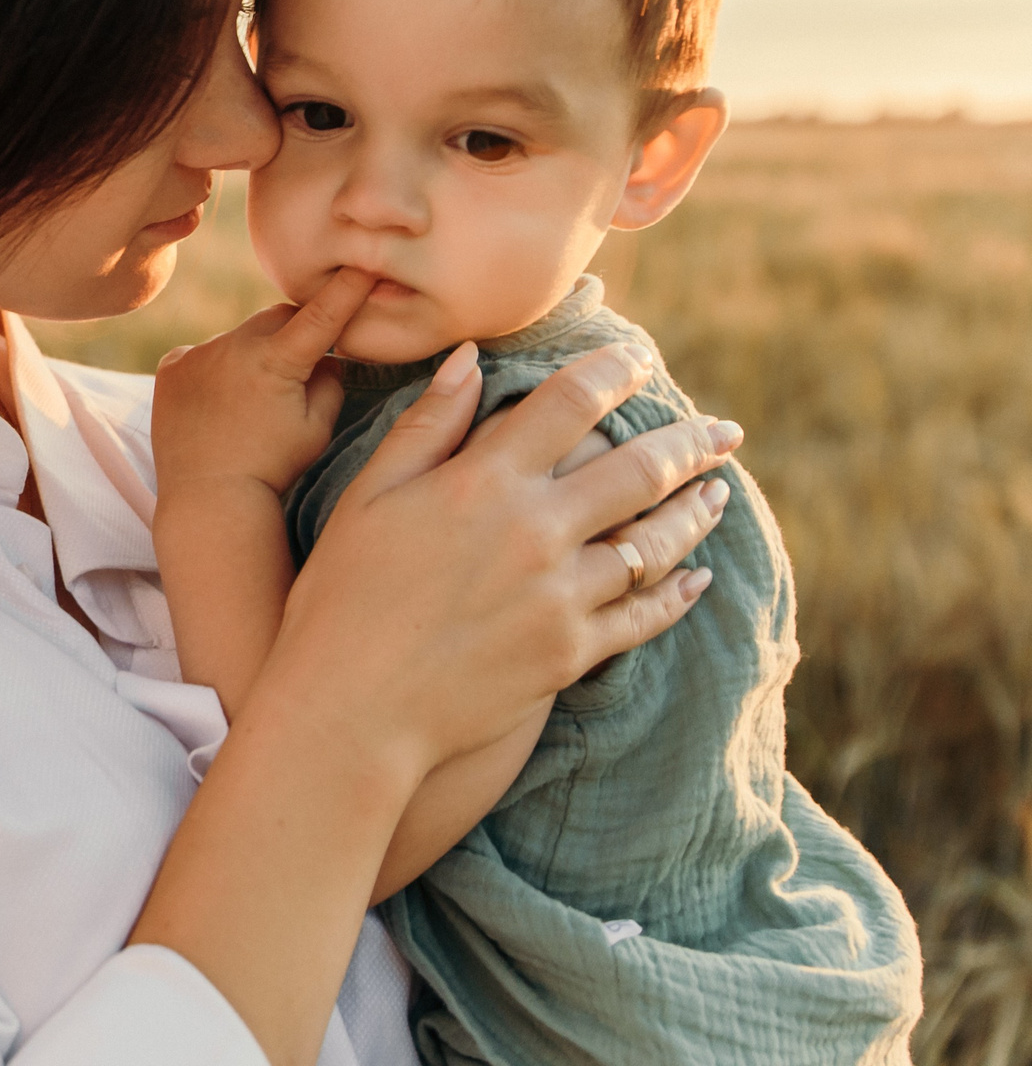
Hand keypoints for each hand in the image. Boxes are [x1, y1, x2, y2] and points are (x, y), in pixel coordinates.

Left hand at [152, 266, 377, 497]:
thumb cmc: (272, 470)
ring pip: (238, 338)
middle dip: (293, 331)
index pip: (321, 314)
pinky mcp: (171, 367)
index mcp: (277, 361)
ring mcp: (197, 353)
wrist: (207, 499)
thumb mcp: (316, 430)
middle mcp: (233, 346)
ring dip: (251, 355)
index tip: (364, 264)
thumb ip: (330, 384)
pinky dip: (215, 369)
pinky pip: (202, 354)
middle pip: (276, 318)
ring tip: (249, 404)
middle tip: (301, 361)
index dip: (346, 288)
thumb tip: (329, 358)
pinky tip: (218, 404)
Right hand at [258, 337, 739, 787]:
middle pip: (639, 469)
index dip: (614, 372)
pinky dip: (678, 594)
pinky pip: (644, 616)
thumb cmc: (342, 595)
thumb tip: (470, 358)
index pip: (570, 403)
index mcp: (482, 481)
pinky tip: (695, 578)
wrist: (350, 707)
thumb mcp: (367, 496)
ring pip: (655, 542)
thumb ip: (426, 425)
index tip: (641, 360)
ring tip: (719, 492)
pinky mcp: (569, 653)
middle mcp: (535, 531)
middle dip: (689, 442)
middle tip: (723, 430)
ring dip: (695, 512)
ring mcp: (560, 595)